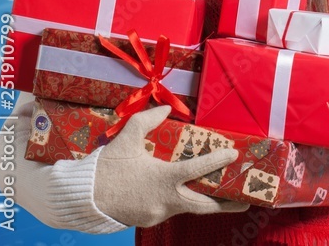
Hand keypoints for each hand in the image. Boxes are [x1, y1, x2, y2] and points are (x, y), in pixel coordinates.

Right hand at [93, 106, 247, 226]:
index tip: (233, 154)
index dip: (218, 161)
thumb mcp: (125, 139)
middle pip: (204, 204)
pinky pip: (172, 210)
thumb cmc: (105, 167)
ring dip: (206, 202)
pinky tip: (189, 194)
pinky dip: (183, 202)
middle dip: (227, 202)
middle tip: (246, 197)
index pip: (197, 170)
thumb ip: (147, 120)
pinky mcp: (149, 220)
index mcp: (163, 179)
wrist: (81, 198)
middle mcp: (165, 200)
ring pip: (189, 208)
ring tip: (227, 197)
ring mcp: (158, 213)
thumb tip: (166, 108)